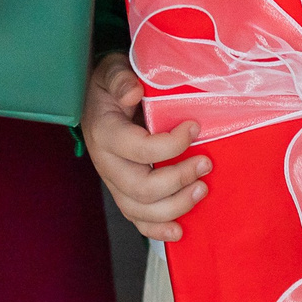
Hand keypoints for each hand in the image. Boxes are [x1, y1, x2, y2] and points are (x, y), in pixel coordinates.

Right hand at [82, 51, 208, 241]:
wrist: (95, 100)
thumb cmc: (109, 85)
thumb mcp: (112, 71)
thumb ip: (120, 79)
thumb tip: (133, 92)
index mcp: (104, 132)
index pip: (138, 148)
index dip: (171, 144)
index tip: (194, 127)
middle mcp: (106, 163)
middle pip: (141, 188)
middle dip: (179, 179)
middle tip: (205, 164)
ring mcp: (113, 182)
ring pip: (141, 209)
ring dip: (175, 205)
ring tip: (202, 189)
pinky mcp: (123, 192)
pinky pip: (137, 219)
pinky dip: (157, 229)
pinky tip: (179, 230)